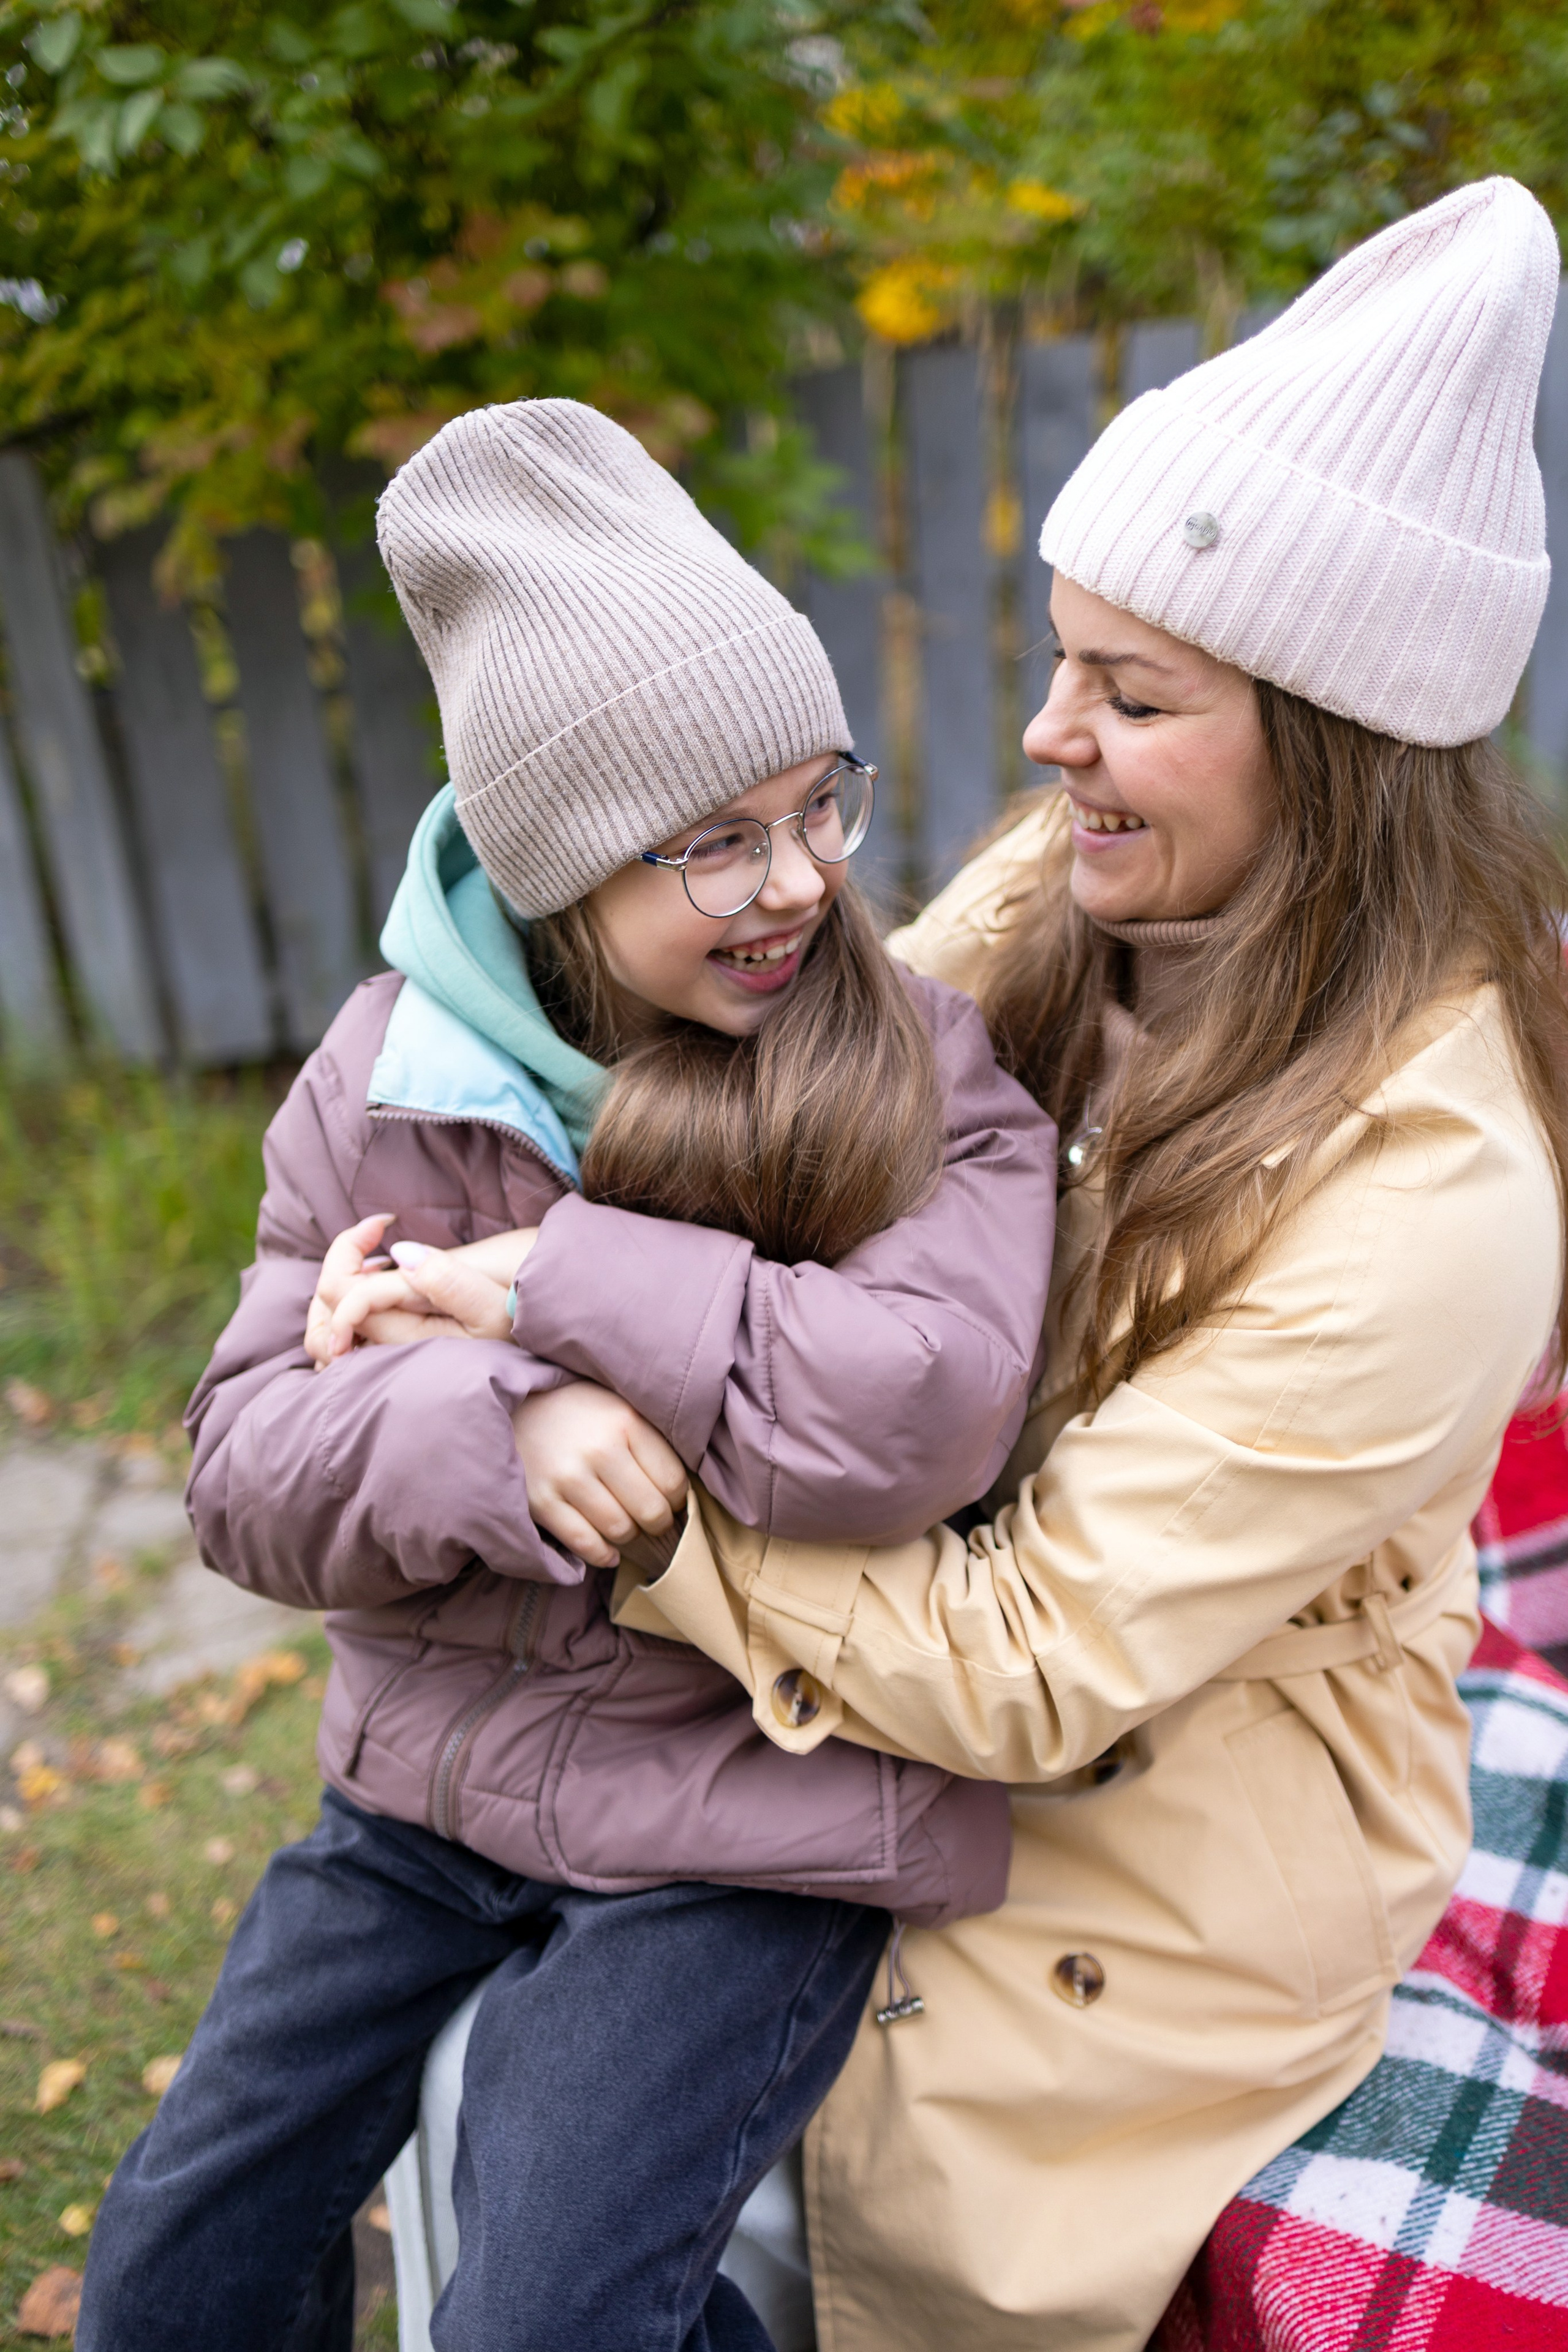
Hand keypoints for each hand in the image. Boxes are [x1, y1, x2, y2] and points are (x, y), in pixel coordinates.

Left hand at [304, 1225, 537, 1365]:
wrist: (531, 1340)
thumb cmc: (516, 1325)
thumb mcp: (491, 1306)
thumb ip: (446, 1281)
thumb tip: (399, 1254)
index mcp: (407, 1340)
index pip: (345, 1300)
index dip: (348, 1251)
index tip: (384, 1221)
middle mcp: (388, 1351)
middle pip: (325, 1314)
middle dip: (337, 1263)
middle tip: (372, 1232)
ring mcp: (388, 1349)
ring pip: (329, 1323)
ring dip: (341, 1279)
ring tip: (375, 1252)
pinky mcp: (395, 1342)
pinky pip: (350, 1326)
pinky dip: (350, 1295)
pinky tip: (381, 1272)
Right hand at [512, 1381, 687, 1569]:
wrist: (516, 1407)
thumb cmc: (579, 1411)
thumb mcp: (619, 1408)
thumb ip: (650, 1441)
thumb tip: (681, 1491)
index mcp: (626, 1422)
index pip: (673, 1481)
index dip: (677, 1499)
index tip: (669, 1500)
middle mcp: (599, 1450)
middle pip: (651, 1511)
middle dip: (657, 1523)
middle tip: (650, 1520)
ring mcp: (568, 1477)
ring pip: (620, 1530)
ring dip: (628, 1535)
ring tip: (625, 1525)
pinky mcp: (541, 1501)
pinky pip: (584, 1542)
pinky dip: (602, 1554)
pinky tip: (608, 1549)